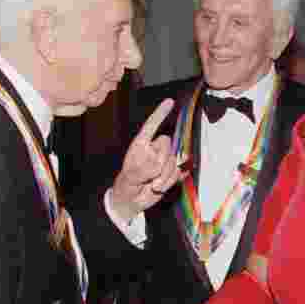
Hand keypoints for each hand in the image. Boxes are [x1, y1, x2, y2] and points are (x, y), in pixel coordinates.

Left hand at [109, 98, 182, 220]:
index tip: (170, 101)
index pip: (151, 126)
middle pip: (167, 145)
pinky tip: (160, 186)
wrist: (132, 202)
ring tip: (152, 185)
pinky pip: (178, 172)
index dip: (160, 114)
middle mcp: (153, 150)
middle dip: (161, 163)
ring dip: (165, 177)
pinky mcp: (171, 172)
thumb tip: (157, 164)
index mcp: (140, 145)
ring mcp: (163, 161)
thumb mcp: (129, 178)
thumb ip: (142, 169)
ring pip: (174, 161)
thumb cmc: (126, 186)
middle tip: (150, 178)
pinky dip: (170, 182)